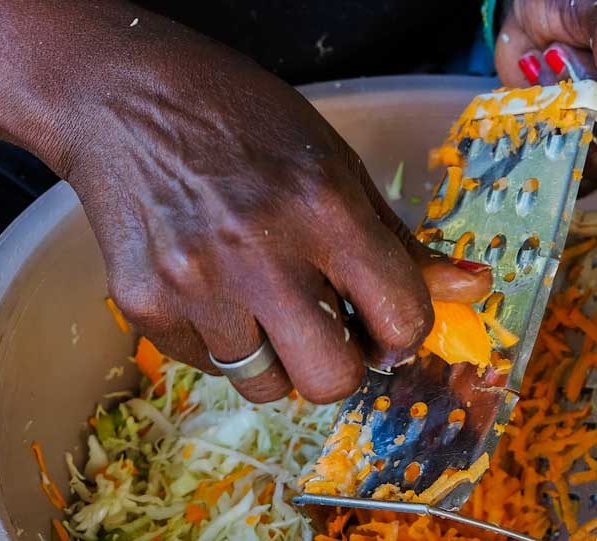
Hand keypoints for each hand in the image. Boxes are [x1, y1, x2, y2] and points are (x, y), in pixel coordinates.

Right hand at [61, 33, 490, 404]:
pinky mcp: (145, 305)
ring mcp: (195, 285)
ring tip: (262, 300)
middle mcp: (259, 252)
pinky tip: (213, 287)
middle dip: (343, 366)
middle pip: (332, 379)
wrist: (123, 99)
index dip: (403, 332)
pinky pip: (209, 366)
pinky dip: (222, 342)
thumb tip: (473, 289)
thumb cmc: (245, 126)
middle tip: (329, 331)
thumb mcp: (336, 166)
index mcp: (322, 209)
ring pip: (267, 385)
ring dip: (277, 357)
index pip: (400, 319)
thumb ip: (399, 243)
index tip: (387, 323)